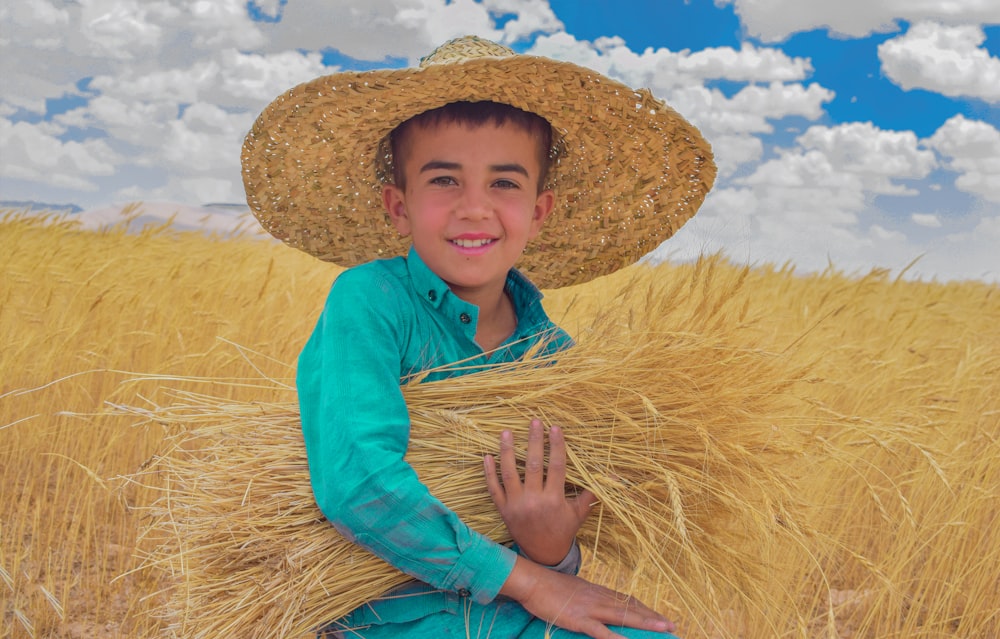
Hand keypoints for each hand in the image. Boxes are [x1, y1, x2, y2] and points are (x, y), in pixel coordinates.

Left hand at [483, 419, 594, 564]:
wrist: (543, 555)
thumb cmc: (564, 530)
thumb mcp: (579, 513)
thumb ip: (592, 492)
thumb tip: (614, 476)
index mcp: (554, 500)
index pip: (556, 467)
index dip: (556, 446)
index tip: (555, 428)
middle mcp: (534, 501)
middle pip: (532, 465)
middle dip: (533, 441)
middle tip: (534, 422)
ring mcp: (516, 505)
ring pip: (509, 474)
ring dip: (506, 452)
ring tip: (506, 432)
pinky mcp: (503, 510)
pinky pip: (493, 489)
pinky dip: (489, 473)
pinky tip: (487, 456)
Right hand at [500, 557, 676, 638]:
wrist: (533, 582)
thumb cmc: (550, 588)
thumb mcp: (575, 591)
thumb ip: (590, 598)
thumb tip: (600, 605)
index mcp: (598, 592)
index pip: (628, 602)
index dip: (646, 610)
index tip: (661, 617)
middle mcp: (599, 598)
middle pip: (631, 609)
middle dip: (653, 618)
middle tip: (672, 625)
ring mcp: (590, 609)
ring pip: (623, 617)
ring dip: (645, 623)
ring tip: (663, 629)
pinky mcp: (578, 620)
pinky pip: (600, 631)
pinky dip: (615, 637)